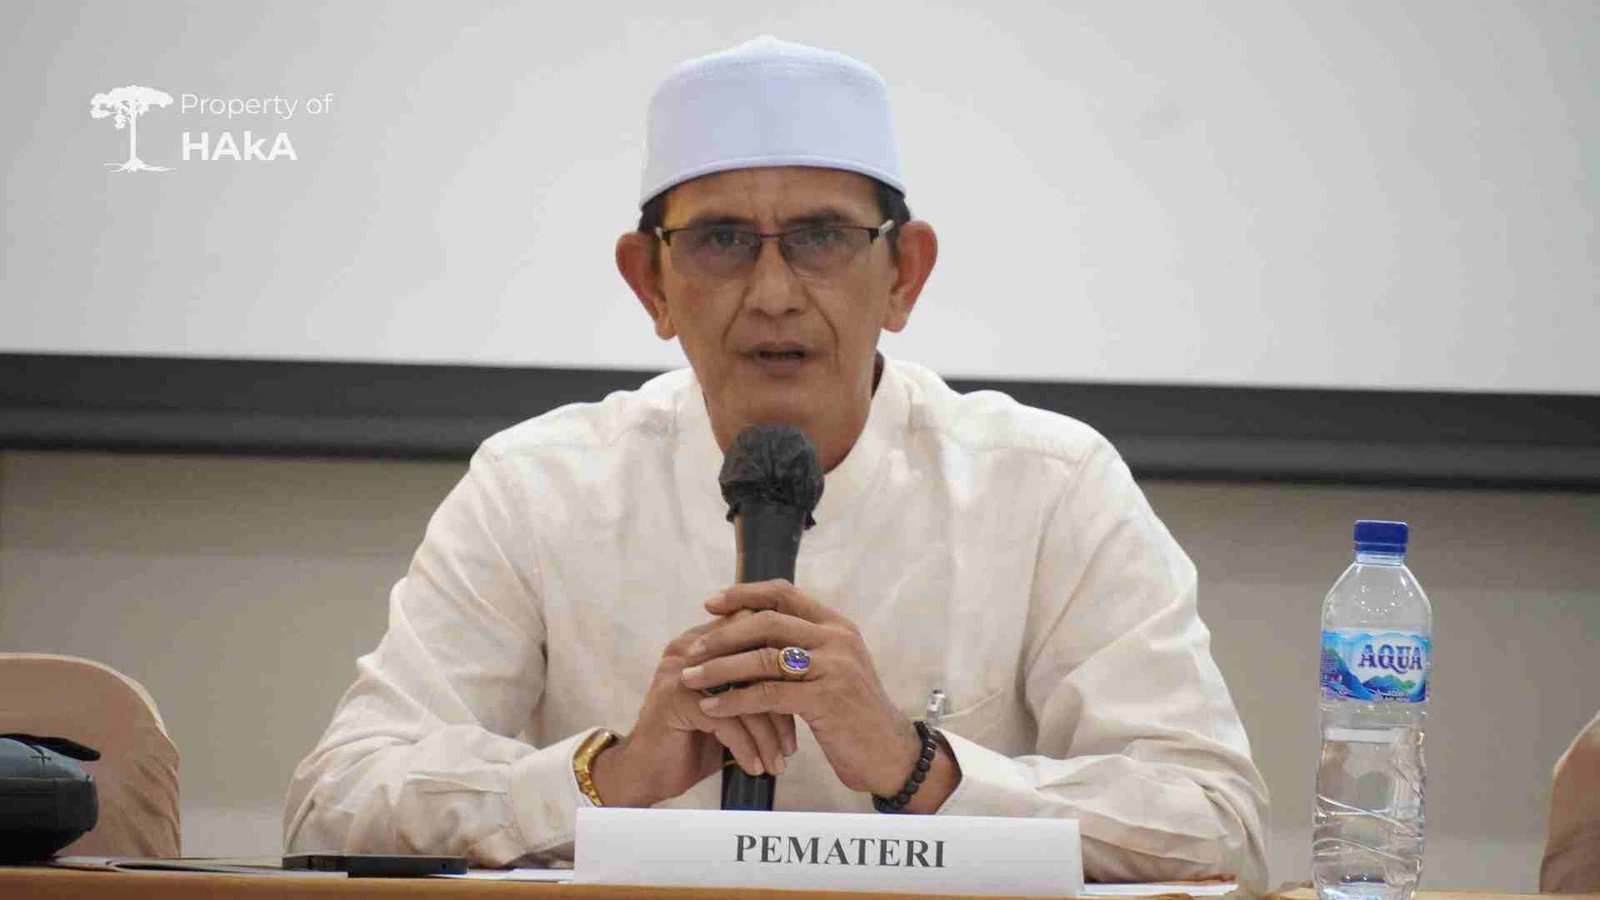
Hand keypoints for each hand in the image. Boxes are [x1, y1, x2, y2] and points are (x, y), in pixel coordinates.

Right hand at [589, 617, 797, 807]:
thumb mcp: (729, 710)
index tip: (804, 708)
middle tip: (793, 744)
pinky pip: (726, 720)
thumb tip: (805, 684)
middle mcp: (692, 649)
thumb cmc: (694, 743)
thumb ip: (755, 689)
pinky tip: (755, 767)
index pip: (758, 639)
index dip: (784, 674)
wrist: (647, 774)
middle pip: (755, 665)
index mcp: (706, 642)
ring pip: (744, 696)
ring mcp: (681, 672)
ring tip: (778, 763)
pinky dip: (746, 748)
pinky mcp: (676, 699)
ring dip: (766, 736)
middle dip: (780, 707)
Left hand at [679, 580, 960, 810]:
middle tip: (693, 649)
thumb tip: (753, 630)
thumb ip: (804, 647)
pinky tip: (711, 707)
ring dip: (719, 668)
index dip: (744, 594)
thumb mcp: (834, 670)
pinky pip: (767, 694)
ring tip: (690, 678)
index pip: (783, 593)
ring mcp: (833, 668)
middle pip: (767, 621)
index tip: (711, 603)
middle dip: (723, 634)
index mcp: (836, 626)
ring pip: (762, 657)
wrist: (891, 754)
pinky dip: (734, 699)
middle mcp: (837, 639)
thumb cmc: (855, 715)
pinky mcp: (826, 700)